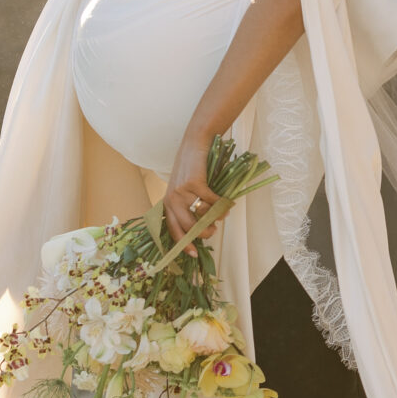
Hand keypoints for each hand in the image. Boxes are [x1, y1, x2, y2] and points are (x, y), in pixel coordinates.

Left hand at [163, 132, 215, 248]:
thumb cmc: (192, 166)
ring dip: (217, 216)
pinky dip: (222, 203)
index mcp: (168, 202)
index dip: (183, 244)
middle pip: (189, 227)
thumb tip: (205, 226)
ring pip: (203, 215)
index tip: (193, 254)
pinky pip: (212, 202)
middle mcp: (172, 199)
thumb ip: (190, 206)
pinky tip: (228, 201)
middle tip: (215, 229)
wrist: (195, 143)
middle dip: (205, 233)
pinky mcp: (194, 184)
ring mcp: (182, 191)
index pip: (173, 229)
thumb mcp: (185, 187)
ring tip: (224, 212)